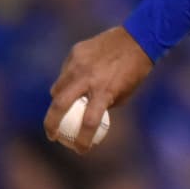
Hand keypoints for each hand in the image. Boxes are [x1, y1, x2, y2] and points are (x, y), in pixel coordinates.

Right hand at [44, 26, 152, 152]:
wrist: (138, 39)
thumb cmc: (135, 71)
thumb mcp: (124, 93)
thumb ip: (103, 104)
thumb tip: (86, 116)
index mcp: (105, 91)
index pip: (89, 122)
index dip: (83, 140)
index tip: (81, 149)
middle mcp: (88, 78)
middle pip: (59, 105)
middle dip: (51, 124)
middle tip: (52, 136)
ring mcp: (79, 64)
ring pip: (58, 87)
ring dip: (58, 100)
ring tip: (63, 107)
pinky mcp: (75, 52)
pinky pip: (65, 71)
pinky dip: (67, 80)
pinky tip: (75, 82)